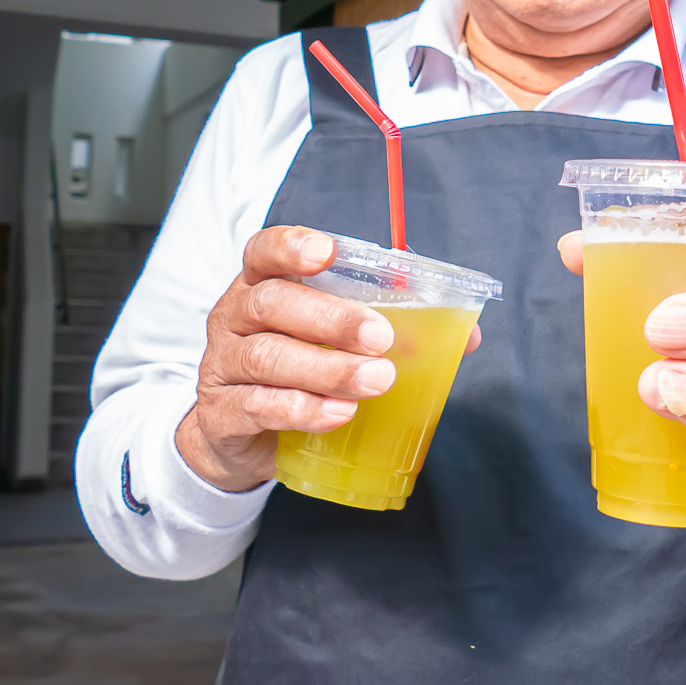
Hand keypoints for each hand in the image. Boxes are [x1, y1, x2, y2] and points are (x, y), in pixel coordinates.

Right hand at [177, 226, 479, 490]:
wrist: (236, 437)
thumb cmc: (295, 373)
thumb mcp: (333, 343)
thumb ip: (394, 329)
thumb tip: (464, 334)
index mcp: (261, 285)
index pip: (262, 251)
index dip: (291, 247)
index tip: (327, 252)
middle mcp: (234, 318)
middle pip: (271, 303)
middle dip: (330, 318)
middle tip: (381, 337)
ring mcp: (221, 365)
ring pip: (267, 357)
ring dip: (327, 369)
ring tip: (375, 381)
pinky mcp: (221, 414)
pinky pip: (258, 406)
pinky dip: (302, 409)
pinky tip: (340, 413)